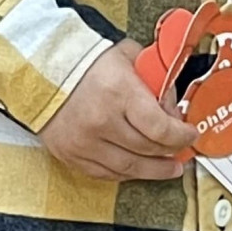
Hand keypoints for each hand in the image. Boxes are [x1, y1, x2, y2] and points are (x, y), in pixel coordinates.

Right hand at [39, 42, 194, 183]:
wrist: (40, 70)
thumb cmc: (86, 61)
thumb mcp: (128, 56)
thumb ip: (155, 78)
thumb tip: (173, 108)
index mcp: (118, 92)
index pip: (159, 127)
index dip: (181, 136)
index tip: (190, 134)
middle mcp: (100, 120)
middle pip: (148, 150)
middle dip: (171, 152)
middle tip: (182, 151)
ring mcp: (84, 142)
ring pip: (129, 168)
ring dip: (154, 171)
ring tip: (168, 168)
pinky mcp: (71, 155)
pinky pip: (106, 174)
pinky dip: (126, 173)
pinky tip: (139, 168)